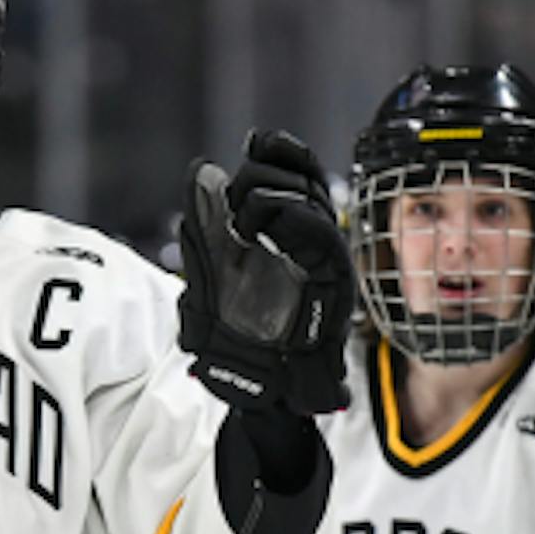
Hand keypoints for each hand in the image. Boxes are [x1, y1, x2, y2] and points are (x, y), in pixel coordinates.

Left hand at [178, 129, 352, 414]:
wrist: (255, 393)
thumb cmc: (235, 343)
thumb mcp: (207, 276)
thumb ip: (204, 227)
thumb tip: (200, 172)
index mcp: (287, 234)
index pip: (296, 172)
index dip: (279, 149)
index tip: (254, 140)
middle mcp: (313, 242)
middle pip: (303, 177)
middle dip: (263, 175)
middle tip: (235, 210)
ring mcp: (326, 261)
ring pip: (312, 199)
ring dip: (272, 195)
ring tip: (244, 224)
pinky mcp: (333, 284)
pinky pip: (323, 236)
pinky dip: (293, 220)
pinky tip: (261, 225)